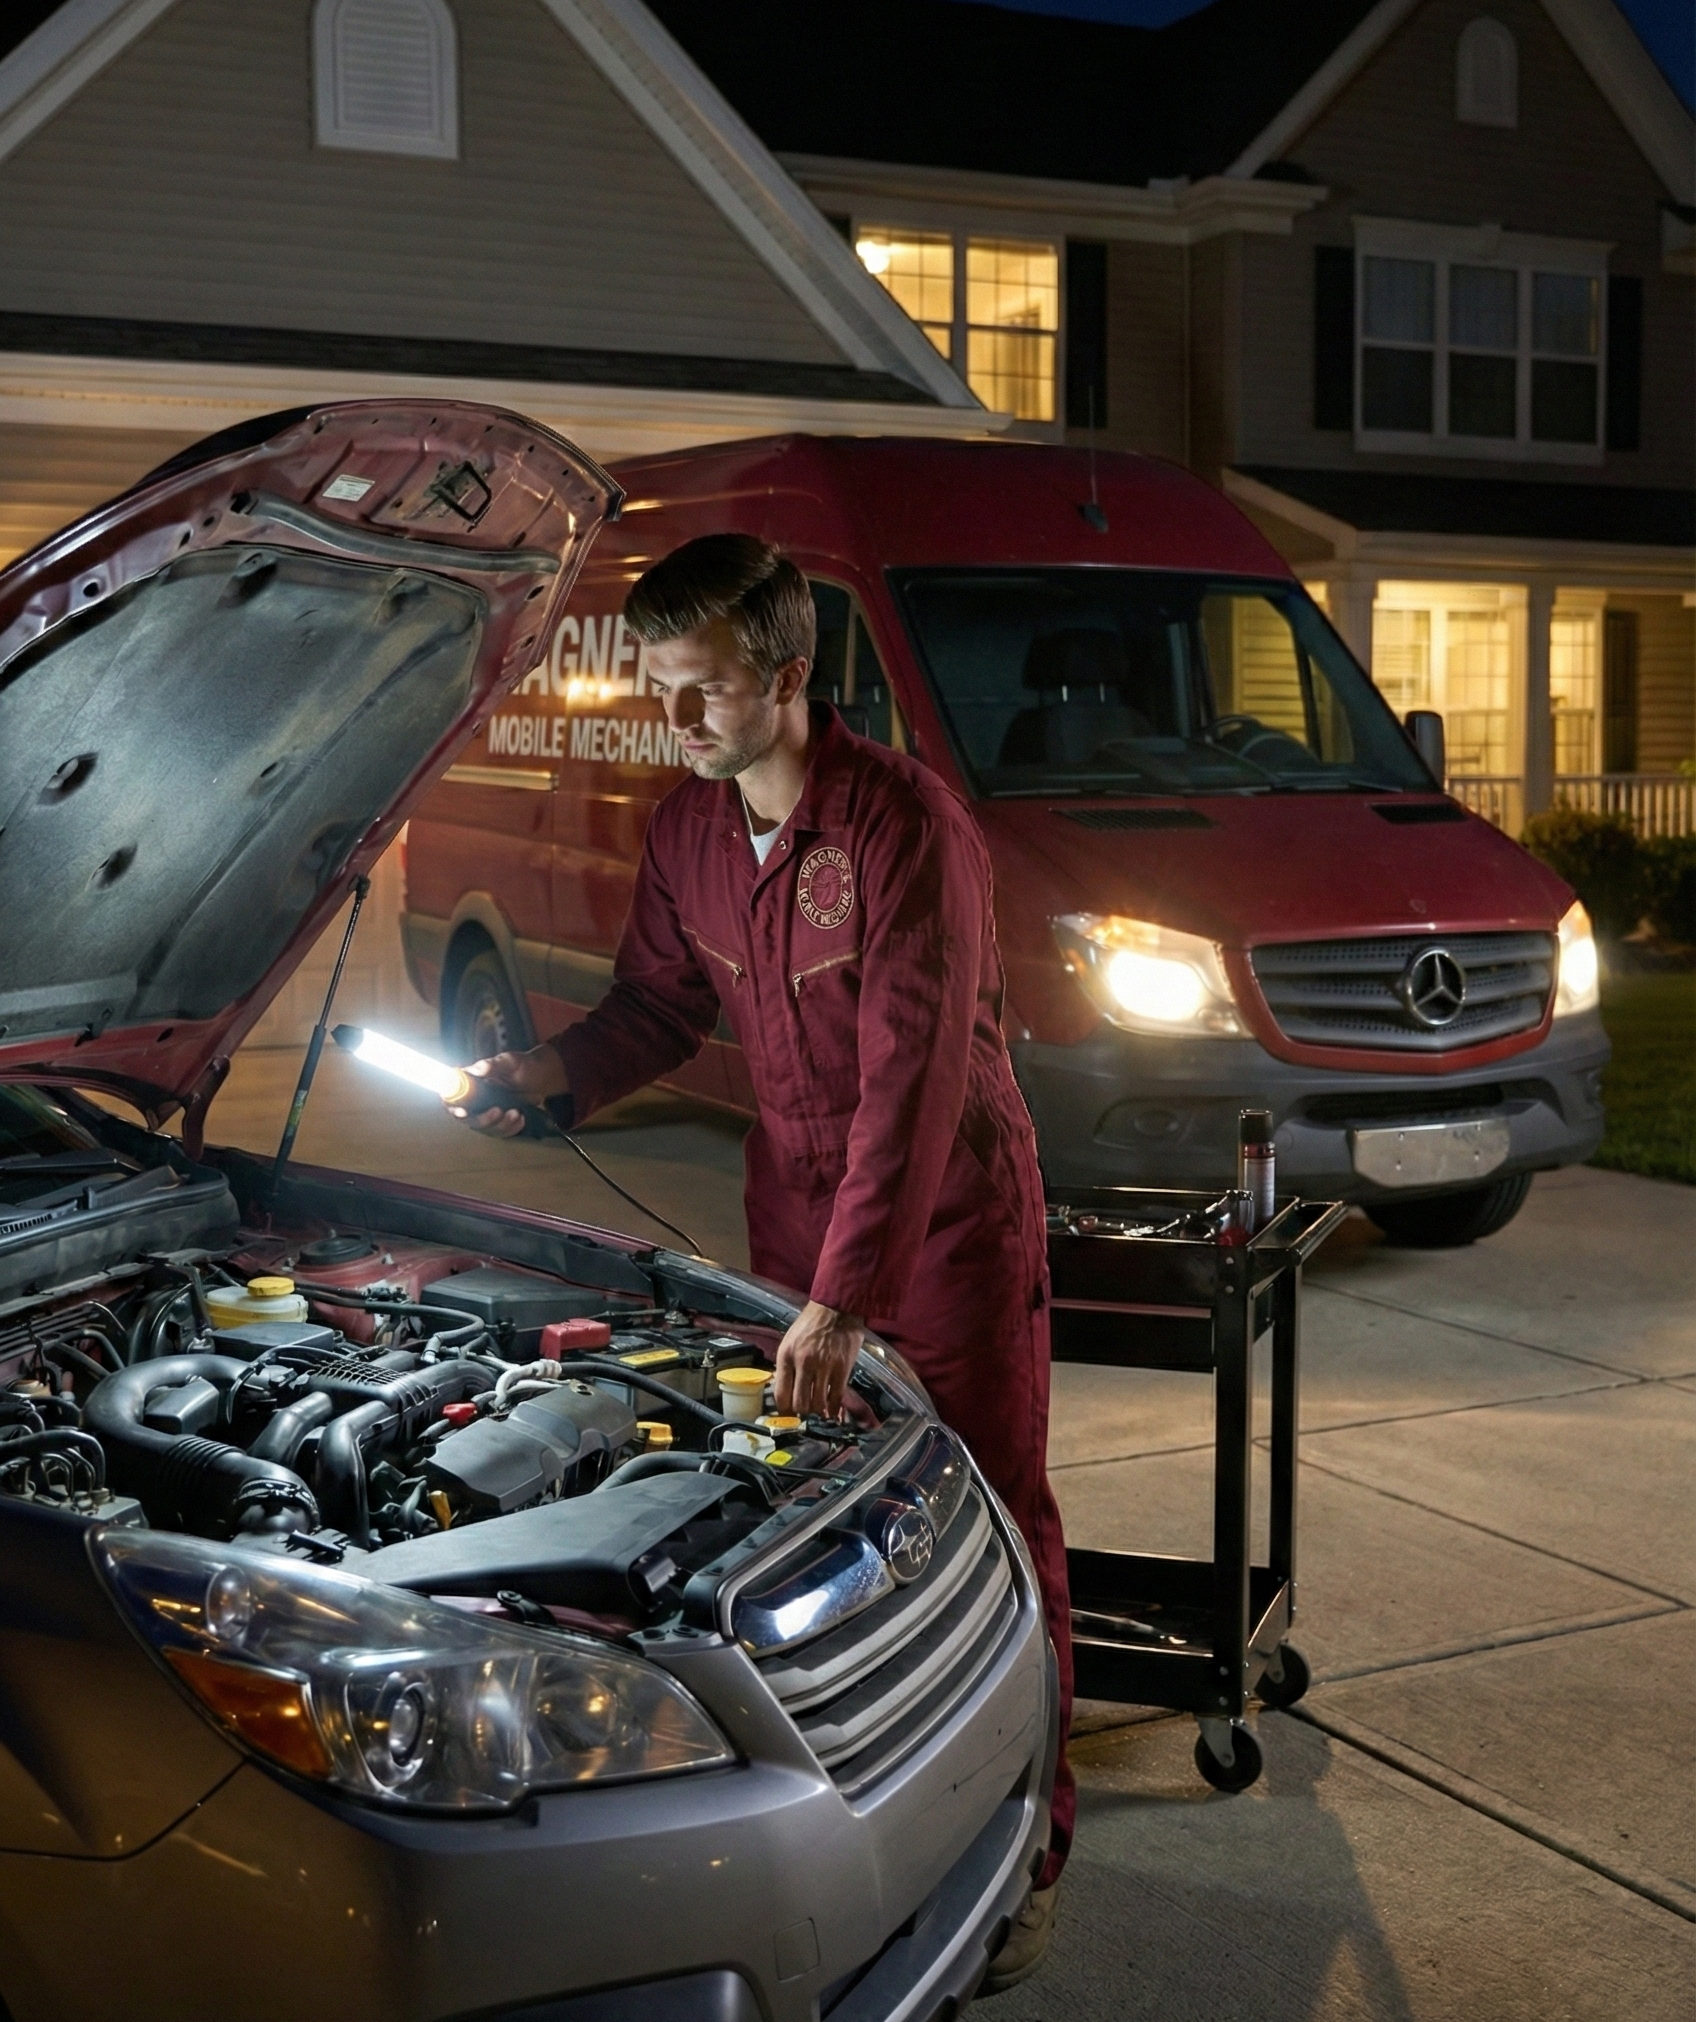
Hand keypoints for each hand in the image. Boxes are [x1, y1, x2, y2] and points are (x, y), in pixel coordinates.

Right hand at [448, 1044, 568, 1137]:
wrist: (543, 1077)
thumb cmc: (524, 1065)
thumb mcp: (510, 1062)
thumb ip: (494, 1065)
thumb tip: (477, 1068)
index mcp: (471, 1082)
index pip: (451, 1097)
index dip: (452, 1106)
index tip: (463, 1111)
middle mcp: (475, 1098)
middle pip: (467, 1118)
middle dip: (483, 1119)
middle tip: (499, 1111)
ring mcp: (487, 1111)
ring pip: (484, 1128)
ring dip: (500, 1125)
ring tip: (517, 1113)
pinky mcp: (499, 1120)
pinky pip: (499, 1132)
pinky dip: (510, 1129)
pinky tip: (521, 1119)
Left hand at [773, 1301, 864, 1418]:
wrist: (836, 1308)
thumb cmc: (811, 1324)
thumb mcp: (790, 1341)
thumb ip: (787, 1365)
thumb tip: (785, 1389)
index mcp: (786, 1356)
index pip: (781, 1394)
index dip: (785, 1410)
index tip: (789, 1414)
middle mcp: (803, 1363)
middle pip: (799, 1404)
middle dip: (802, 1413)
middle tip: (806, 1412)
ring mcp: (824, 1367)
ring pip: (818, 1404)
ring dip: (818, 1411)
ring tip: (820, 1410)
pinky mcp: (842, 1368)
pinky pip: (836, 1397)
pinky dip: (834, 1409)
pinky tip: (833, 1411)